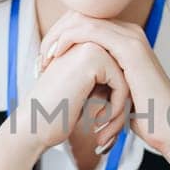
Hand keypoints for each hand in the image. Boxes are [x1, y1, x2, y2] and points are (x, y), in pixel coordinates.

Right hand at [11, 39, 129, 158]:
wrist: (33, 127)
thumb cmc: (57, 114)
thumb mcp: (86, 91)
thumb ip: (104, 79)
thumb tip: (135, 83)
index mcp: (83, 44)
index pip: (120, 71)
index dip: (117, 100)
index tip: (104, 122)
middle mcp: (86, 39)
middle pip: (125, 74)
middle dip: (121, 104)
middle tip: (106, 130)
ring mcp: (89, 45)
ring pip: (126, 80)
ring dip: (120, 109)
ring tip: (104, 129)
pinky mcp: (92, 58)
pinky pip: (122, 85)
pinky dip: (116, 109)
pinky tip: (98, 122)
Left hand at [35, 11, 169, 161]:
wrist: (169, 128)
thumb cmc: (144, 116)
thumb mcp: (113, 91)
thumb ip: (97, 77)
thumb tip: (74, 78)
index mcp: (125, 39)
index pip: (84, 24)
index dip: (59, 37)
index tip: (43, 60)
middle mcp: (129, 32)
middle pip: (80, 17)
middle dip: (55, 34)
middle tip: (39, 58)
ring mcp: (131, 37)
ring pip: (82, 21)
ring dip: (57, 37)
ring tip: (44, 58)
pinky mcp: (130, 47)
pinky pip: (90, 31)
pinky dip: (68, 40)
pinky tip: (55, 56)